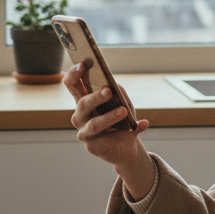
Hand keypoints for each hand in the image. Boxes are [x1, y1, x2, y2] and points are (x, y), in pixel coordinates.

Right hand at [63, 63, 153, 197]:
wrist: (126, 148)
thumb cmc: (122, 121)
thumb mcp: (123, 103)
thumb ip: (119, 94)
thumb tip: (115, 87)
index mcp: (83, 101)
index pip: (72, 85)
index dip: (74, 74)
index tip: (82, 65)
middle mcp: (80, 117)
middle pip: (82, 104)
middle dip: (95, 98)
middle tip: (108, 91)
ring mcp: (84, 133)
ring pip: (94, 124)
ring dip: (110, 117)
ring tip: (123, 111)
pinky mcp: (93, 148)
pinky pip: (110, 140)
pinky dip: (128, 133)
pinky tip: (142, 124)